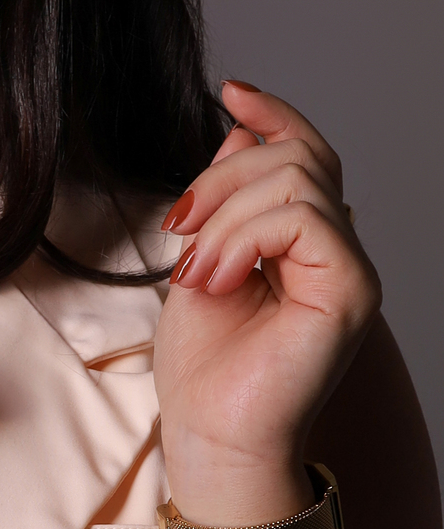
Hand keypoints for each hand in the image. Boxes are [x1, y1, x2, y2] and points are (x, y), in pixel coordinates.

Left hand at [153, 82, 380, 519]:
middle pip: (295, 157)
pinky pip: (304, 219)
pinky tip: (217, 279)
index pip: (306, 154)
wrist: (211, 437)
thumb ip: (225, 202)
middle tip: (179, 232)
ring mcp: (350, 270)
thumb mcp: (201, 261)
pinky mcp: (350, 292)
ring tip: (196, 273)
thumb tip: (239, 134)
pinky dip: (244, 239)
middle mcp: (337, 251)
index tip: (229, 90)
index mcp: (305, 243)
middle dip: (220, 180)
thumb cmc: (204, 368)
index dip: (273, 115)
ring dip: (225, 219)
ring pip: (294, 182)